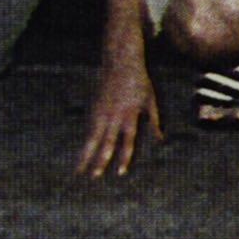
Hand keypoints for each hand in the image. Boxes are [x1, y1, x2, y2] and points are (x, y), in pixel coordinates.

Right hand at [75, 53, 155, 178]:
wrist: (121, 61)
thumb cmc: (139, 81)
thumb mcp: (150, 100)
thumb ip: (154, 120)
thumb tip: (160, 138)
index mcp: (130, 115)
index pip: (127, 141)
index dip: (123, 157)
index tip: (120, 172)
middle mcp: (114, 116)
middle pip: (106, 143)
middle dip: (100, 161)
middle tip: (94, 177)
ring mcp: (101, 112)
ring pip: (91, 138)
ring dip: (85, 154)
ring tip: (79, 170)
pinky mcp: (93, 107)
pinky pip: (89, 128)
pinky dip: (85, 142)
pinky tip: (82, 153)